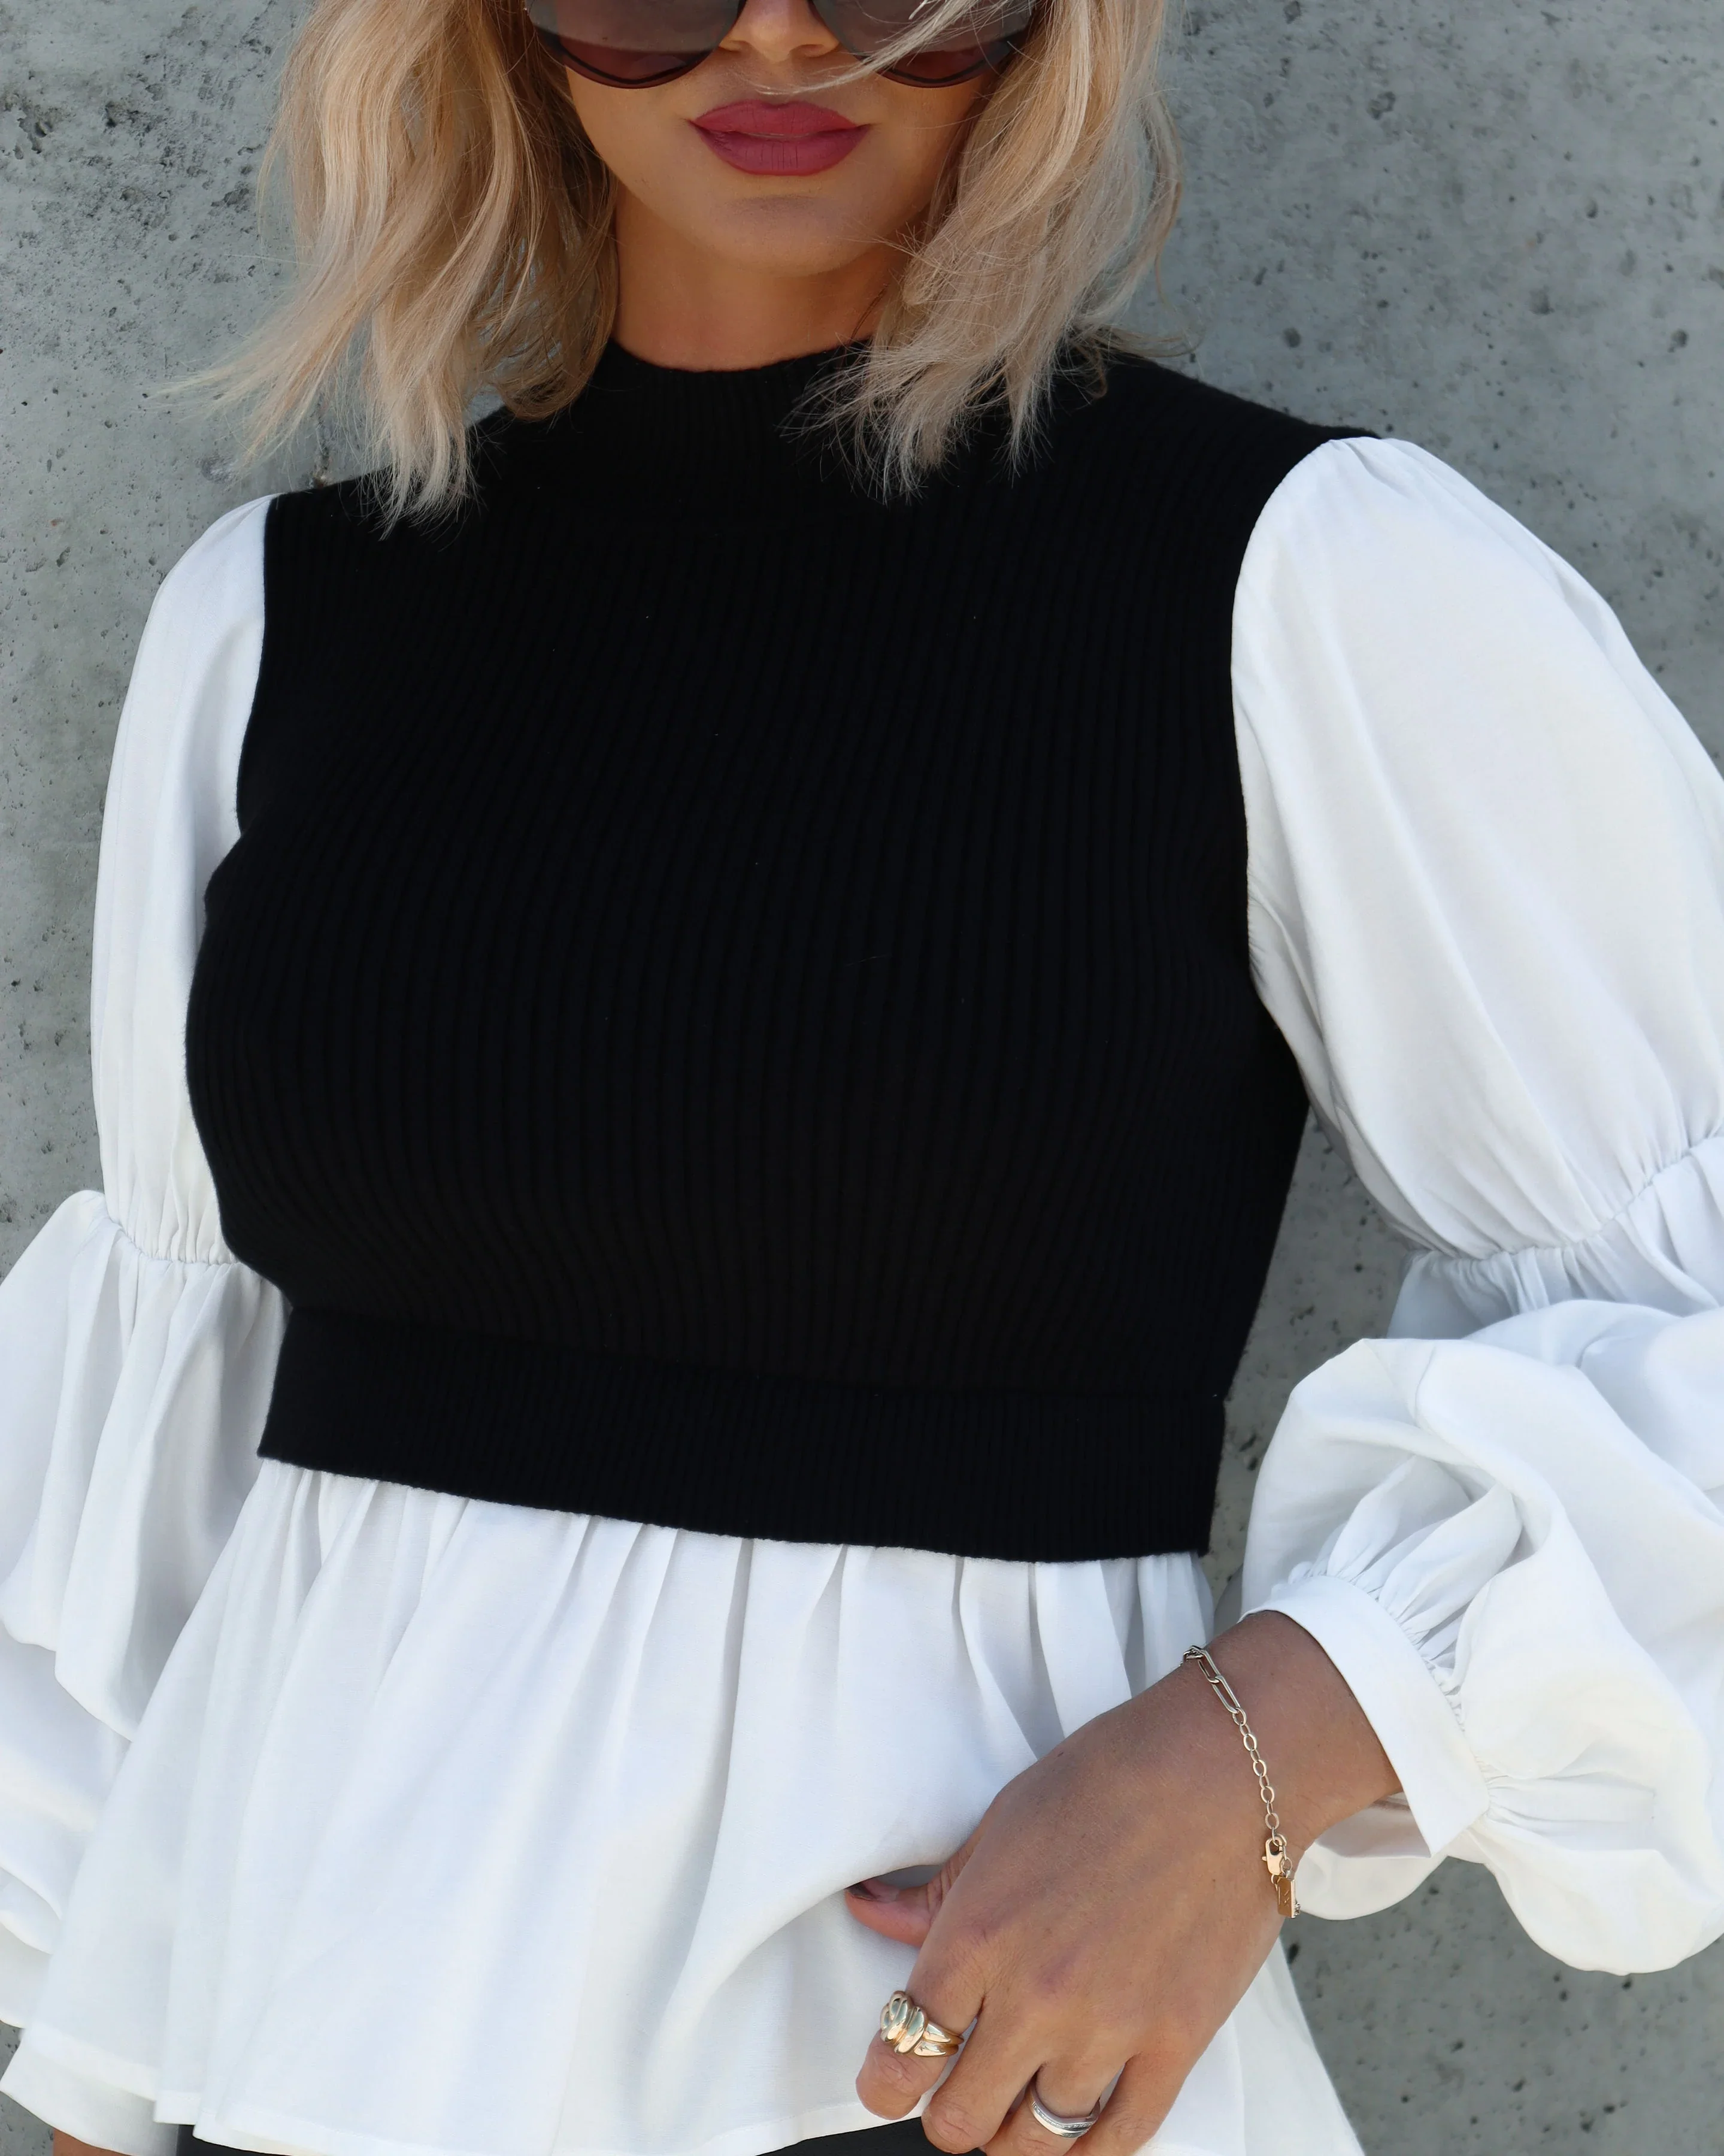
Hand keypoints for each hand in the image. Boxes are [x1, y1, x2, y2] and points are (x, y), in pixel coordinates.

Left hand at [846, 1612, 1397, 2155]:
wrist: (1223, 1772)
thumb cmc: (1110, 1778)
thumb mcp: (1002, 1822)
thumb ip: (936, 1892)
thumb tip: (873, 1912)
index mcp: (980, 1934)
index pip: (905, 2050)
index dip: (885, 2081)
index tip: (886, 2081)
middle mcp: (1036, 1997)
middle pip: (961, 2117)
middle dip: (946, 2114)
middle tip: (953, 2089)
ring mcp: (1110, 2029)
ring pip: (1036, 2140)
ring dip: (1014, 2132)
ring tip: (1012, 2105)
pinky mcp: (1176, 2046)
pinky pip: (1120, 2139)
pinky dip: (1085, 2148)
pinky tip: (1072, 2128)